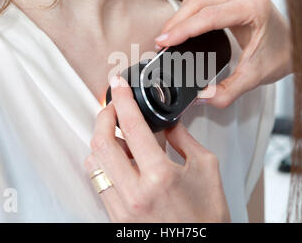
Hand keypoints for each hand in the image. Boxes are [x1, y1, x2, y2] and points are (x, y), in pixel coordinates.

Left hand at [85, 75, 230, 222]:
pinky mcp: (116, 217)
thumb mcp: (205, 167)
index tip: (118, 85)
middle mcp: (135, 193)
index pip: (132, 127)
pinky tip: (122, 161)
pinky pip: (99, 183)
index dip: (122, 100)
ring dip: (103, 143)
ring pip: (94, 163)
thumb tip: (168, 121)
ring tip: (121, 139)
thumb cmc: (207, 214)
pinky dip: (105, 165)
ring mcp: (122, 208)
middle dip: (103, 117)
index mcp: (160, 176)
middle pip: (101, 142)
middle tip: (114, 108)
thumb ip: (183, 138)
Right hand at [155, 0, 291, 107]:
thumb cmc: (282, 55)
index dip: (182, 30)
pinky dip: (189, 13)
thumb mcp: (255, 78)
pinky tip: (181, 28)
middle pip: (198, 2)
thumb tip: (200, 96)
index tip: (163, 43)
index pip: (208, 16)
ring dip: (180, 18)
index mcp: (254, 7)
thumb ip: (227, 92)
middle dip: (176, 24)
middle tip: (160, 44)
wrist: (298, 43)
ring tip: (168, 39)